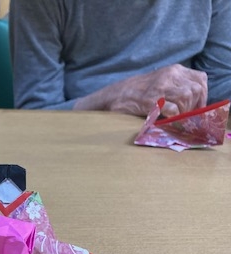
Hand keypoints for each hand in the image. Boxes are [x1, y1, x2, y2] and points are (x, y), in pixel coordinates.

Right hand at [75, 64, 207, 116]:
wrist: (114, 95)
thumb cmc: (137, 92)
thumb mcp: (161, 81)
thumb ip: (177, 86)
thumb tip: (196, 101)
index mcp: (174, 69)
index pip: (200, 79)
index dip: (202, 95)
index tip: (196, 107)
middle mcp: (170, 75)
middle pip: (196, 90)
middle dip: (194, 106)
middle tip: (186, 116)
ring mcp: (160, 86)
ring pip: (187, 98)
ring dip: (184, 112)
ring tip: (175, 119)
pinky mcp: (152, 100)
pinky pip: (173, 110)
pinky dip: (174, 118)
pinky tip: (167, 120)